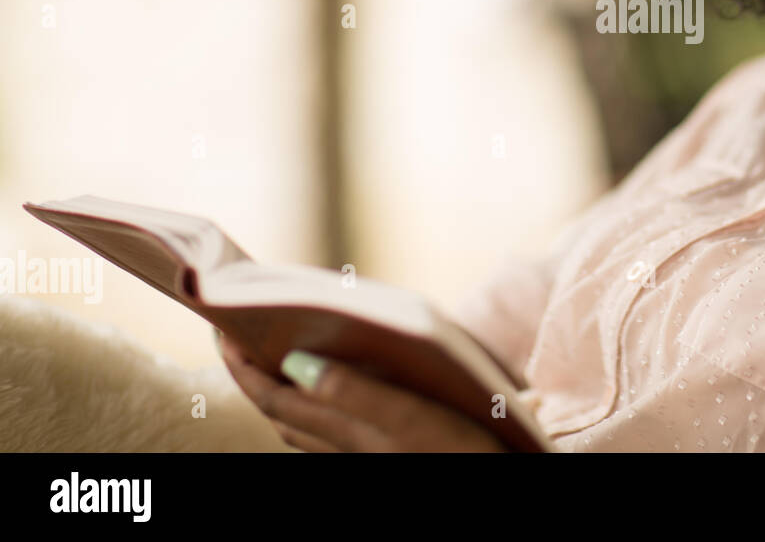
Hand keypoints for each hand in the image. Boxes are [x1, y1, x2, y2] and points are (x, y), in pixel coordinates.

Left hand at [218, 334, 507, 451]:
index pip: (273, 397)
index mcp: (346, 433)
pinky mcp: (384, 451)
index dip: (242, 365)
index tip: (221, 325)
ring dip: (278, 386)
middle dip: (252, 371)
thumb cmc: (464, 451)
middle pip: (280, 408)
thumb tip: (294, 361)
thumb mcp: (413, 419)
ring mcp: (363, 453)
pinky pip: (328, 425)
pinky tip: (329, 383)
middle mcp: (345, 447)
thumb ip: (354, 392)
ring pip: (301, 420)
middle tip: (238, 328)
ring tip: (271, 349)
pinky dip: (312, 400)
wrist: (501, 481)